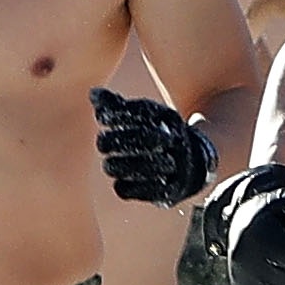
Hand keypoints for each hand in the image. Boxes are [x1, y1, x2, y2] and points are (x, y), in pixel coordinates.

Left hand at [93, 85, 213, 204]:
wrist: (191, 164)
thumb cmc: (156, 135)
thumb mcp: (141, 117)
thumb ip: (116, 105)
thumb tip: (93, 94)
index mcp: (167, 118)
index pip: (141, 112)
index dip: (118, 115)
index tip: (101, 119)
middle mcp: (174, 139)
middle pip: (143, 139)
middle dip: (116, 141)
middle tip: (101, 144)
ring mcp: (175, 164)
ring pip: (144, 167)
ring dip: (119, 166)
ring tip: (108, 165)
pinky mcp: (171, 188)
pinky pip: (145, 191)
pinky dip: (128, 187)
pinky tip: (119, 182)